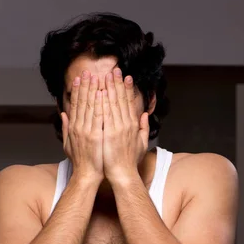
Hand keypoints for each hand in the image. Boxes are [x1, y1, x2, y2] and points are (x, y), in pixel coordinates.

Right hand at [61, 71, 103, 184]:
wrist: (87, 175)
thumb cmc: (81, 161)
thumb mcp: (68, 144)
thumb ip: (66, 127)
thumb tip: (63, 114)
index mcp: (73, 127)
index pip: (76, 104)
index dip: (78, 90)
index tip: (81, 78)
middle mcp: (79, 127)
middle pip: (83, 102)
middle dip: (86, 86)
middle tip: (89, 72)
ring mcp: (87, 131)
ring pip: (91, 106)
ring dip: (94, 90)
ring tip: (97, 77)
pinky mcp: (96, 136)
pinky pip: (99, 117)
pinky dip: (101, 105)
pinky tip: (103, 94)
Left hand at [103, 67, 149, 183]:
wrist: (122, 174)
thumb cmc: (130, 161)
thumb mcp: (142, 143)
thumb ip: (144, 128)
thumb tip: (145, 115)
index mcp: (133, 125)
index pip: (129, 103)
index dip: (128, 89)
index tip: (126, 77)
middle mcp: (126, 124)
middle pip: (121, 100)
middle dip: (118, 83)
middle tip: (115, 70)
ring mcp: (117, 128)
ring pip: (112, 104)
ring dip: (109, 88)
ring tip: (105, 75)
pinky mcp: (109, 133)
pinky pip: (104, 114)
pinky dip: (102, 102)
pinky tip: (99, 91)